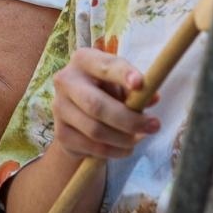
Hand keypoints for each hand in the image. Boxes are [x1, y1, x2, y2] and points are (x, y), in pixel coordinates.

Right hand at [50, 46, 160, 163]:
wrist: (77, 112)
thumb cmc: (105, 90)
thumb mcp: (120, 84)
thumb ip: (135, 90)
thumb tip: (152, 97)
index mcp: (83, 60)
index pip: (104, 66)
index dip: (122, 74)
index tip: (140, 84)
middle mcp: (65, 80)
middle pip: (96, 105)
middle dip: (129, 119)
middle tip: (154, 126)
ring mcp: (59, 108)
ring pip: (95, 130)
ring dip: (124, 139)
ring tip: (140, 138)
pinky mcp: (60, 133)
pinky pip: (92, 147)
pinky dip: (114, 151)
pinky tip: (125, 148)